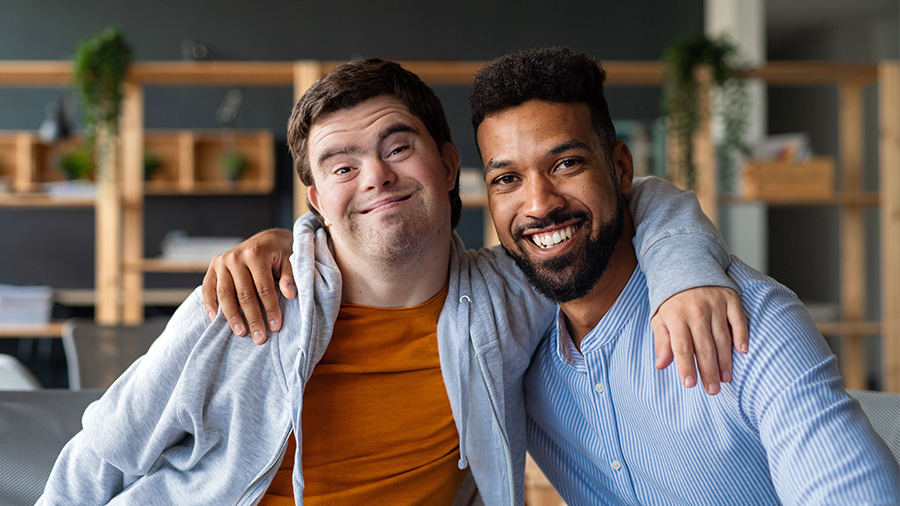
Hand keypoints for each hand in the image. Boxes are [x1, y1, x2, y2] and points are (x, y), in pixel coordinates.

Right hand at [201, 228, 295, 343]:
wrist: (267, 238)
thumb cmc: (281, 252)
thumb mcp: (291, 258)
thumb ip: (290, 275)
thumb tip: (289, 294)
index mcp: (256, 254)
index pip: (264, 288)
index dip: (270, 309)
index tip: (275, 327)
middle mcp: (235, 257)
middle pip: (244, 294)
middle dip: (252, 318)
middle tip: (259, 338)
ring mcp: (222, 262)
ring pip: (225, 294)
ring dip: (232, 317)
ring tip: (241, 333)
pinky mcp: (213, 267)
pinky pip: (208, 288)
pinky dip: (210, 305)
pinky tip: (215, 320)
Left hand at [651, 286, 748, 394]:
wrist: (686, 265)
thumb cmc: (672, 299)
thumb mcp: (659, 318)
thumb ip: (662, 341)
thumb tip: (661, 365)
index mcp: (676, 316)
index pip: (682, 347)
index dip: (686, 367)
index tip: (690, 384)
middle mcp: (696, 311)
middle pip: (704, 346)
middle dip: (708, 371)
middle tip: (713, 390)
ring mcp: (715, 304)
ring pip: (722, 337)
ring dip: (725, 360)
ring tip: (726, 378)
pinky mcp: (730, 298)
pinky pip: (738, 319)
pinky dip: (741, 335)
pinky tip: (743, 351)